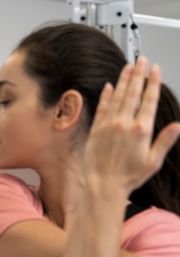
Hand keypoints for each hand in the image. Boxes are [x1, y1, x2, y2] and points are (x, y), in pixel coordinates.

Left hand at [84, 56, 179, 195]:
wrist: (102, 186)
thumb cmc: (127, 177)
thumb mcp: (153, 161)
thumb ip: (165, 141)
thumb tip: (177, 126)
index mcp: (141, 130)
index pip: (148, 100)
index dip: (152, 82)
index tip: (154, 69)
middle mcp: (123, 125)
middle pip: (132, 93)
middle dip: (138, 74)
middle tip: (141, 60)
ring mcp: (108, 126)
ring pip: (116, 97)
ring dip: (123, 80)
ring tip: (128, 67)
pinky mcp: (96, 130)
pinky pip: (101, 108)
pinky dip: (106, 96)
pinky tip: (109, 86)